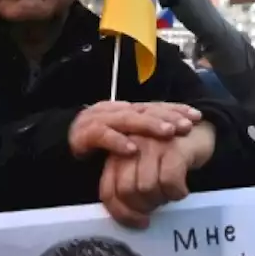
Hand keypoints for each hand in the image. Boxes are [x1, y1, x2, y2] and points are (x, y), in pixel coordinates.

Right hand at [69, 101, 200, 158]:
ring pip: (127, 119)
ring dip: (149, 125)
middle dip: (168, 116)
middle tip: (187, 125)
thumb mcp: (124, 137)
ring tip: (168, 133)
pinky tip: (132, 149)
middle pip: (145, 110)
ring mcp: (99, 120)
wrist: (57, 144)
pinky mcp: (84, 134)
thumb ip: (144, 136)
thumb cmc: (96, 144)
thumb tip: (175, 141)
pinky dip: (117, 142)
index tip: (197, 116)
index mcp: (127, 110)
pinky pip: (102, 136)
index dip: (176, 109)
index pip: (155, 106)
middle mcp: (115, 110)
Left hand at [98, 128, 207, 229]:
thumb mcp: (143, 167)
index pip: (108, 190)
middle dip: (143, 207)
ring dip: (161, 199)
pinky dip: (176, 192)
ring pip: (146, 187)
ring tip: (170, 194)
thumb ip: (128, 184)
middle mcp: (131, 146)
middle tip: (158, 206)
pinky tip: (182, 190)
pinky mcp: (174, 147)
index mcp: (118, 153)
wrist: (200, 132)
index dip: (121, 212)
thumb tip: (126, 216)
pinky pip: (169, 181)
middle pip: (126, 191)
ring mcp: (152, 145)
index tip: (138, 222)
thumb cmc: (169, 156)